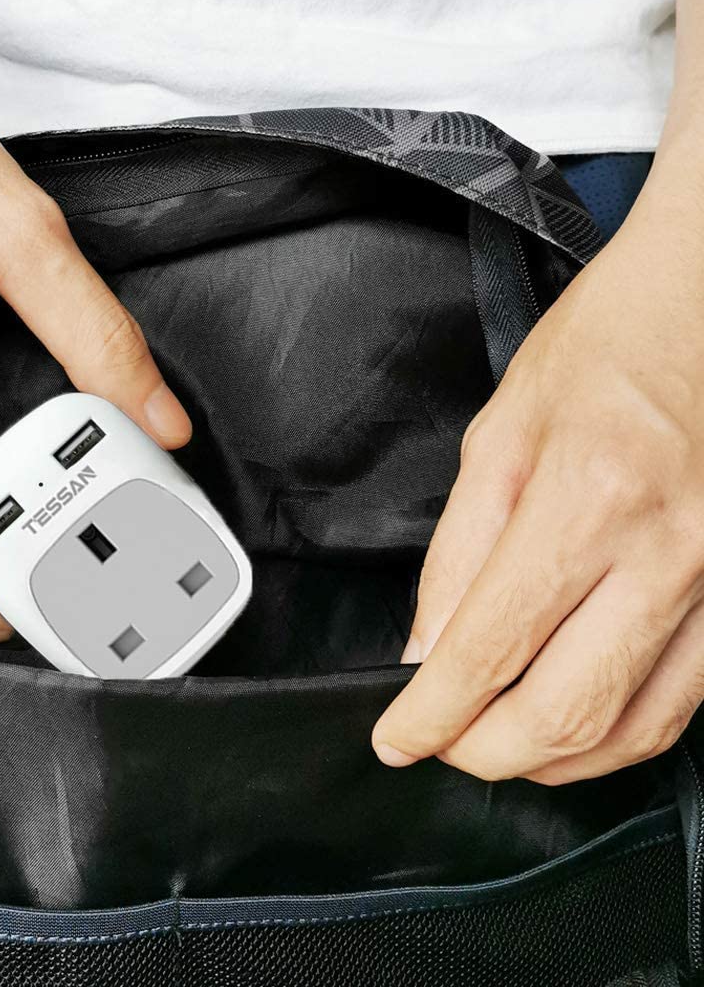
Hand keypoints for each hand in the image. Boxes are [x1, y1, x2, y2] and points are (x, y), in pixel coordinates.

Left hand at [372, 145, 703, 783]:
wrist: (701, 311)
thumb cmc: (602, 352)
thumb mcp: (498, 439)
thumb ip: (457, 554)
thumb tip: (426, 649)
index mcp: (585, 500)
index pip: (489, 649)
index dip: (432, 715)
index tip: (398, 737)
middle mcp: (662, 553)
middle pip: (562, 712)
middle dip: (483, 752)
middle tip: (439, 743)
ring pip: (630, 729)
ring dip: (550, 760)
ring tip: (493, 743)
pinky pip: (681, 705)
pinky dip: (617, 736)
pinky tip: (572, 725)